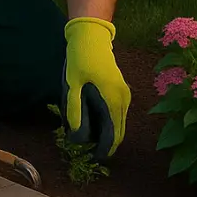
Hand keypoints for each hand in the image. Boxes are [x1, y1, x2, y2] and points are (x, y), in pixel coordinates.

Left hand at [63, 17, 130, 161]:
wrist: (92, 37)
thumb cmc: (80, 60)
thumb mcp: (72, 87)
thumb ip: (75, 112)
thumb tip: (78, 137)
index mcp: (112, 100)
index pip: (113, 135)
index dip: (103, 151)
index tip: (92, 160)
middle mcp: (123, 99)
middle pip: (119, 132)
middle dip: (105, 145)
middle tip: (87, 153)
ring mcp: (124, 94)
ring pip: (119, 124)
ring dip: (107, 134)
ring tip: (87, 139)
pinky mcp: (121, 90)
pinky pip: (118, 114)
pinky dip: (109, 124)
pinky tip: (93, 123)